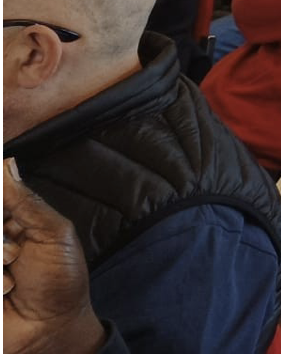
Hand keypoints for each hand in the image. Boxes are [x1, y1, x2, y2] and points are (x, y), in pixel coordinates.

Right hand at [4, 164, 106, 353]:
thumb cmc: (61, 281)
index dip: (0, 195)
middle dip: (0, 241)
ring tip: (10, 279)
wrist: (53, 328)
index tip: (10, 229)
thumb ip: (26, 202)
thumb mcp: (54, 234)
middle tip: (12, 254)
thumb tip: (6, 164)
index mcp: (9, 221)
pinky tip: (5, 290)